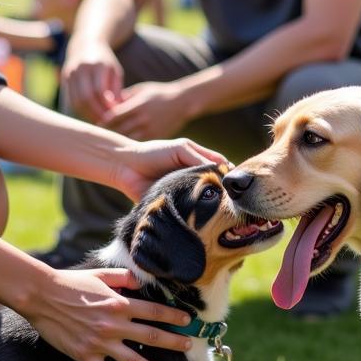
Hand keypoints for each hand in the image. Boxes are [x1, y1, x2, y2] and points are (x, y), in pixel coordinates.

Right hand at [23, 267, 195, 360]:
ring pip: (132, 360)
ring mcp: (99, 343)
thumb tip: (141, 281)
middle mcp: (114, 325)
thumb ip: (125, 278)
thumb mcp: (102, 275)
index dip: (173, 316)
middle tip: (188, 346)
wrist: (42, 296)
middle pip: (150, 336)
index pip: (154, 312)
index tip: (187, 321)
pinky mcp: (84, 356)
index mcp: (119, 303)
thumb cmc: (72, 282)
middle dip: (172, 342)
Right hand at [63, 39, 122, 121]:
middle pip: (85, 97)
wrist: (86, 44)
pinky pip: (71, 98)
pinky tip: (89, 115)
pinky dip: (80, 109)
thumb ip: (116, 89)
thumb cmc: (106, 61)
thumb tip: (117, 109)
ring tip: (98, 121)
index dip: (105, 105)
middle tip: (105, 123)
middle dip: (95, 112)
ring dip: (86, 114)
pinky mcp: (64, 77)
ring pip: (75, 100)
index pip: (99, 90)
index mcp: (97, 65)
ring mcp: (71, 72)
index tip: (113, 115)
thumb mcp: (115, 71)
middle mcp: (81, 68)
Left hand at [99, 80, 193, 140]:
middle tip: (100, 136)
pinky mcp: (157, 137)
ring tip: (111, 142)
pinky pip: (140, 143)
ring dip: (120, 140)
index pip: (114, 116)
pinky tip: (126, 146)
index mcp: (137, 105)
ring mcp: (150, 129)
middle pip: (119, 129)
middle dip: (109, 132)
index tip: (99, 124)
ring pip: (128, 139)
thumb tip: (107, 104)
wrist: (182, 102)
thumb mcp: (141, 90)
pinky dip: (132, 144)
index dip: (104, 121)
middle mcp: (143, 118)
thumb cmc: (158, 94)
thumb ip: (124, 97)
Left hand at [109, 137, 226, 201]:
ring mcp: (186, 190)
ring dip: (209, 200)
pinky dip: (195, 209)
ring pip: (204, 197)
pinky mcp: (176, 204)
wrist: (126, 167)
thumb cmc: (153, 153)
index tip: (235, 181)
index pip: (220, 165)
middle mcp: (194, 176)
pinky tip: (200, 210)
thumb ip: (200, 159)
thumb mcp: (180, 149)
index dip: (228, 172)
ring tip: (216, 204)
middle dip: (222, 189)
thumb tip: (222, 171)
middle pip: (215, 183)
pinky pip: (190, 208)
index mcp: (197, 160)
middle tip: (229, 196)